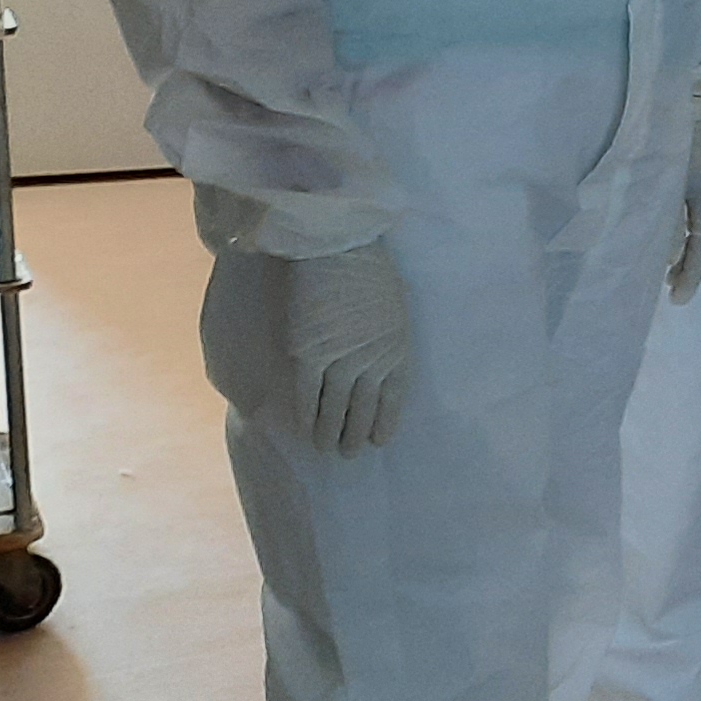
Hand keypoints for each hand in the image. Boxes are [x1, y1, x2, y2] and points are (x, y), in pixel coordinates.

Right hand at [284, 241, 411, 455]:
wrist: (337, 246)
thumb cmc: (368, 267)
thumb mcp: (394, 305)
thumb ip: (387, 335)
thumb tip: (377, 356)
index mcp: (397, 347)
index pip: (394, 398)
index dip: (385, 421)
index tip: (380, 439)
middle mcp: (371, 361)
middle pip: (363, 410)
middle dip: (356, 436)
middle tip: (350, 454)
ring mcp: (339, 360)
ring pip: (334, 411)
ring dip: (330, 435)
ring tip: (328, 450)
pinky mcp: (307, 355)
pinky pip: (306, 397)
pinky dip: (305, 417)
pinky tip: (304, 431)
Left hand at [667, 74, 700, 305]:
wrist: (677, 89)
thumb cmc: (666, 135)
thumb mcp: (661, 181)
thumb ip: (662, 219)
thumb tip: (662, 256)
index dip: (691, 274)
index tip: (675, 300)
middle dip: (691, 265)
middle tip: (670, 289)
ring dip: (687, 250)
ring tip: (668, 271)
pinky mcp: (700, 172)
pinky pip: (697, 214)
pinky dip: (684, 233)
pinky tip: (669, 239)